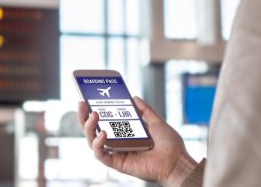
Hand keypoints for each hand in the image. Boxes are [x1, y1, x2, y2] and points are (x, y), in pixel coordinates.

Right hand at [78, 96, 197, 186]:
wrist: (177, 161)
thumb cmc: (169, 146)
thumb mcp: (156, 122)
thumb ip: (145, 111)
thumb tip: (134, 98)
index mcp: (124, 134)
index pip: (103, 122)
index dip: (92, 112)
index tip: (87, 98)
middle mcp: (117, 144)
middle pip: (93, 131)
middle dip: (84, 117)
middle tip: (82, 104)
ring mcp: (116, 154)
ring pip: (92, 141)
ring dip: (89, 127)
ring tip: (94, 115)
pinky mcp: (117, 163)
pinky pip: (100, 155)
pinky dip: (98, 144)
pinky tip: (103, 134)